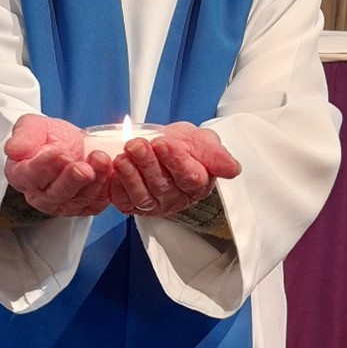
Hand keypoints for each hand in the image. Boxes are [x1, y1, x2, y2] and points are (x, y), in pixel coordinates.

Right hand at [4, 114, 111, 217]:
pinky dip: (107, 188)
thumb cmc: (46, 138)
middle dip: (72, 180)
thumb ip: (23, 137)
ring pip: (80, 198)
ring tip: (101, 159)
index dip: (47, 166)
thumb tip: (13, 149)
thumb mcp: (30, 127)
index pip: (32, 176)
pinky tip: (111, 171)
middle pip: (57, 193)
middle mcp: (41, 196)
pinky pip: (98, 202)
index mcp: (23, 176)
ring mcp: (64, 204)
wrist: (66, 144)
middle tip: (83, 167)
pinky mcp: (85, 206)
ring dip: (94, 180)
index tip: (61, 153)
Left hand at [108, 122, 240, 218]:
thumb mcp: (204, 142)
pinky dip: (117, 187)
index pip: (189, 177)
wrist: (163, 146)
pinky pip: (124, 201)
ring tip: (123, 156)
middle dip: (148, 164)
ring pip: (143, 195)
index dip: (176, 161)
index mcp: (198, 185)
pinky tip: (113, 171)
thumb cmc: (185, 145)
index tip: (163, 143)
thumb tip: (233, 169)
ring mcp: (154, 204)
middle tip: (137, 145)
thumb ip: (217, 155)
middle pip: (163, 186)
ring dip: (131, 176)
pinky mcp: (133, 205)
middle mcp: (176, 199)